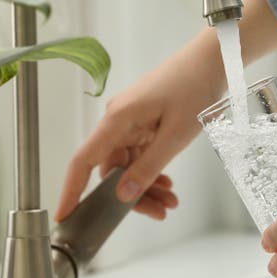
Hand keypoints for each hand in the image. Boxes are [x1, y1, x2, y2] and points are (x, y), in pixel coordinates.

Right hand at [55, 0, 276, 221]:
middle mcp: (118, 121)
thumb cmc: (194, 89)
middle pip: (111, 169)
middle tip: (159, 213)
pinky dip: (153, 169)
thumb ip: (148, 167)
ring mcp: (131, 120)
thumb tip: (122, 196)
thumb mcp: (175, 135)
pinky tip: (168, 183)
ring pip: (128, 164)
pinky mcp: (145, 121)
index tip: (64, 218)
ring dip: (147, 185)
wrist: (212, 59)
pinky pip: (141, 153)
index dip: (71, 191)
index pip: (83, 161)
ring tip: (171, 202)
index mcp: (117, 120)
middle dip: (132, 195)